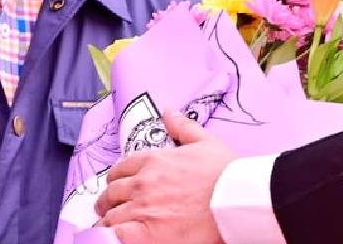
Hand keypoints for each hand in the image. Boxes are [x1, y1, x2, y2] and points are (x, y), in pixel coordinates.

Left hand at [95, 110, 236, 243]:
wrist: (234, 199)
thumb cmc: (224, 172)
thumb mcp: (205, 142)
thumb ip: (183, 127)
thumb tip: (169, 111)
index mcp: (153, 160)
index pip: (120, 169)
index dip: (116, 178)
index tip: (117, 186)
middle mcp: (143, 183)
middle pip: (111, 193)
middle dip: (108, 201)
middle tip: (108, 208)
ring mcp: (142, 208)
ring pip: (110, 216)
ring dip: (110, 220)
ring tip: (111, 226)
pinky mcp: (146, 234)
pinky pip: (115, 235)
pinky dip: (112, 236)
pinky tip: (116, 237)